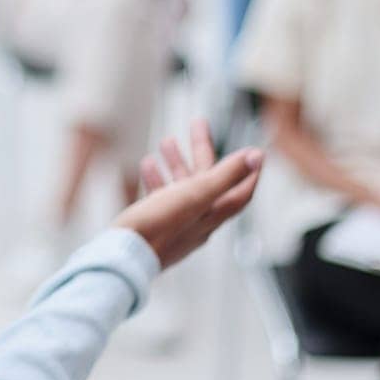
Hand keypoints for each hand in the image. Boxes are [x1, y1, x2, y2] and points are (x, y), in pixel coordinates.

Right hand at [115, 118, 263, 269]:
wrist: (124, 255)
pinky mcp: (156, 226)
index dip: (248, 170)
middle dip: (203, 151)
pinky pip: (162, 197)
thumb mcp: (195, 194)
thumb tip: (256, 156)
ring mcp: (176, 224)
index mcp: (212, 214)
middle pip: (208, 182)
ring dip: (177, 162)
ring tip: (166, 141)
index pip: (241, 191)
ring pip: (183, 188)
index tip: (252, 151)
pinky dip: (158, 179)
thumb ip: (225, 175)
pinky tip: (147, 166)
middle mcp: (198, 221)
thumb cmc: (158, 226)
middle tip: (197, 124)